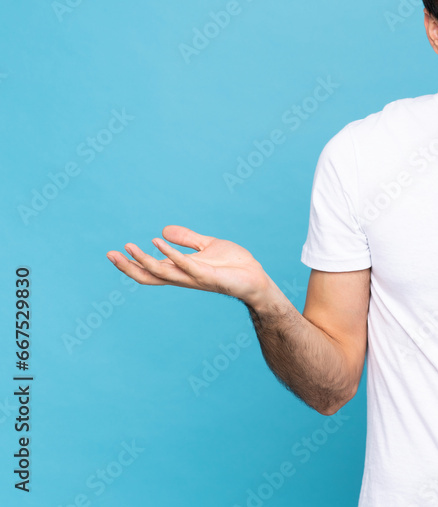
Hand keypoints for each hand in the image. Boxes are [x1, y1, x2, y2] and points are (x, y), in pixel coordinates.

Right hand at [107, 225, 272, 303]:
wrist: (256, 279)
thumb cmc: (234, 266)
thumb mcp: (207, 246)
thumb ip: (187, 239)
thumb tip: (163, 230)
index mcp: (181, 271)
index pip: (150, 270)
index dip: (131, 263)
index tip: (113, 252)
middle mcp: (183, 277)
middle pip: (149, 276)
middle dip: (128, 266)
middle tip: (110, 254)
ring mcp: (194, 278)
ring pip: (162, 272)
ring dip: (143, 260)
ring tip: (129, 246)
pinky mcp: (207, 275)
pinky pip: (185, 264)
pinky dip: (170, 253)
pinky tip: (158, 240)